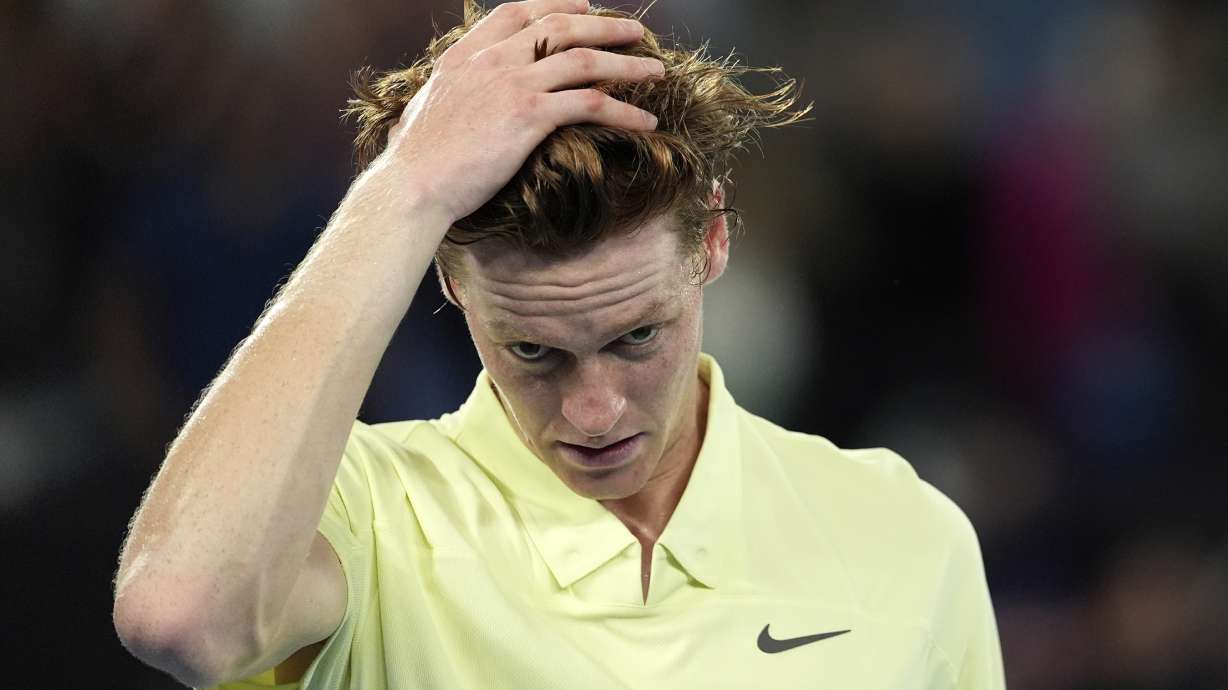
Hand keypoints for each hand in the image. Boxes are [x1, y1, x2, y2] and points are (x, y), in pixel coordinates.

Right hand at [381, 0, 663, 225]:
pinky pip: (591, 104)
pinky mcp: (529, 115)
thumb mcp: (431, 106)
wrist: (413, 184)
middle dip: (605, 27)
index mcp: (466, 55)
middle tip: (635, 33)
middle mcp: (492, 60)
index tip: (583, 6)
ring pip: (585, 61)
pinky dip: (625, 111)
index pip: (518, 12)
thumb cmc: (417, 160)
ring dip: (627, 65)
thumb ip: (457, 89)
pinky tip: (645, 122)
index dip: (556, 4)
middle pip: (561, 27)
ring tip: (655, 72)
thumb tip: (462, 95)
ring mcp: (513, 83)